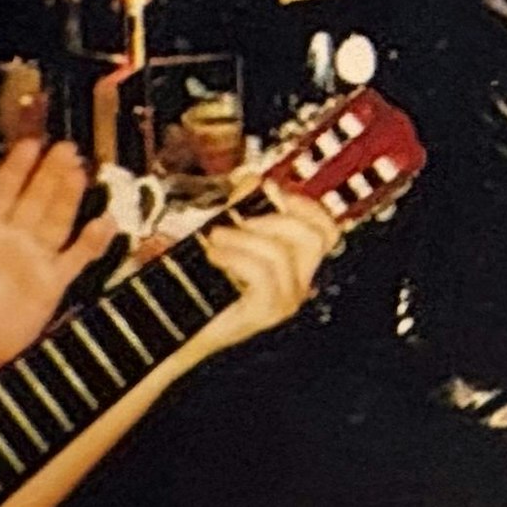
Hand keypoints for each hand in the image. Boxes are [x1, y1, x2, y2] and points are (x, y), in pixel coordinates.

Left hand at [0, 141, 116, 367]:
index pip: (1, 191)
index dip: (16, 168)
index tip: (31, 144)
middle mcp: (11, 242)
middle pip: (35, 199)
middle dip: (50, 173)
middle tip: (66, 149)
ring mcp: (32, 261)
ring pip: (56, 220)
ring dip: (69, 196)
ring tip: (81, 171)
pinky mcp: (51, 284)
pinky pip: (76, 257)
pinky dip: (92, 240)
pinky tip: (105, 223)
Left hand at [196, 182, 339, 354]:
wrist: (179, 328)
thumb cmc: (203, 284)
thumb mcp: (227, 237)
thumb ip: (242, 208)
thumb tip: (252, 178)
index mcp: (296, 264)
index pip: (327, 232)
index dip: (309, 207)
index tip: (276, 191)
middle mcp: (300, 283)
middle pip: (314, 238)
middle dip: (275, 219)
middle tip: (238, 218)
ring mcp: (287, 300)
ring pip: (281, 253)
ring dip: (243, 238)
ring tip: (214, 237)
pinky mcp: (268, 311)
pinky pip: (262, 273)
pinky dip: (236, 256)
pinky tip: (214, 255)